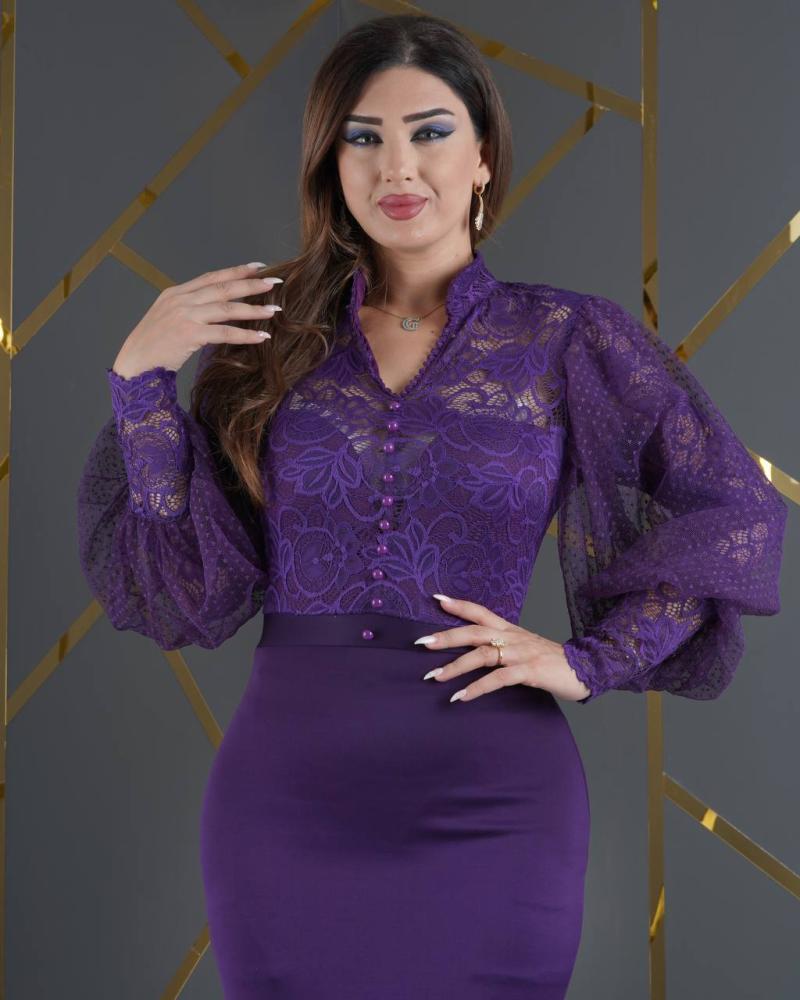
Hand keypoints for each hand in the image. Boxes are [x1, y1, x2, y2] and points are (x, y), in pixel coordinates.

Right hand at [111, 261, 283, 378]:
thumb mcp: (168, 318)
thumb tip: (215, 308)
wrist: (135, 363)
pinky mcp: (189, 334)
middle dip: (251, 284)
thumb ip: (189, 309)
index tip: (257, 266)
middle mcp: (181, 300)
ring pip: (227, 308)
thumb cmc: (153, 346)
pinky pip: (224, 332)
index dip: (235, 271)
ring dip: (253, 309)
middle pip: (223, 288)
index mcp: (176, 293)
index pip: (211, 277)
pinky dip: (245, 334)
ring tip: (274, 310)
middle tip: (274, 282)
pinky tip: (261, 337)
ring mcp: (184, 315)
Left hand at [417, 594, 591, 702]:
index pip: (481, 611)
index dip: (459, 604)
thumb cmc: (552, 662)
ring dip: (455, 666)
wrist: (587, 669)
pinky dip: (477, 688)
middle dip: (446, 636)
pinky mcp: (530, 672)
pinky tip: (461, 697)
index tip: (436, 598)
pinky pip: (498, 679)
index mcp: (510, 630)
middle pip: (474, 631)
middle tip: (422, 643)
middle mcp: (513, 637)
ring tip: (434, 677)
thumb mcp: (525, 649)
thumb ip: (502, 648)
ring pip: (482, 655)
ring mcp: (521, 653)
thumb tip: (474, 653)